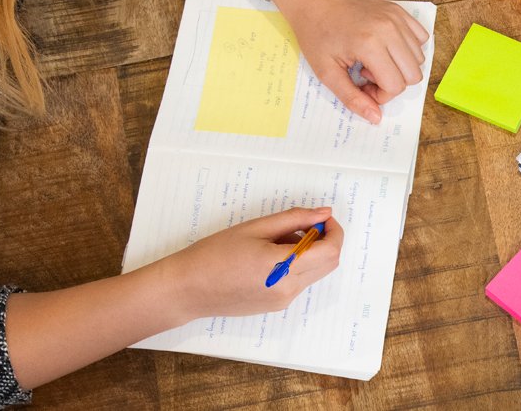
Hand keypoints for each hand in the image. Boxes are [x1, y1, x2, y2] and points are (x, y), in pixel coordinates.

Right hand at [149, 207, 343, 319]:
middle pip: (329, 263)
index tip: (322, 218)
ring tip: (277, 240)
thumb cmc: (214, 254)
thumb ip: (294, 219)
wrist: (187, 289)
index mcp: (283, 267)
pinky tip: (270, 256)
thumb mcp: (255, 228)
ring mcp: (284, 300)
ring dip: (310, 253)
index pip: (331, 250)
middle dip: (325, 240)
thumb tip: (323, 213)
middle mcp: (289, 288)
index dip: (334, 231)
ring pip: (316, 272)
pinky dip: (297, 265)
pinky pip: (300, 282)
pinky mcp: (276, 306)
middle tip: (302, 225)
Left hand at [264, 0, 430, 124]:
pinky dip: (408, 49)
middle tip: (368, 74)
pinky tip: (385, 47)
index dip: (381, 95)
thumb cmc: (315, 34)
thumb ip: (352, 98)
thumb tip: (376, 118)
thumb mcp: (326, 72)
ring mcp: (397, 18)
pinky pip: (421, 39)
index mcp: (369, 44)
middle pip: (414, 75)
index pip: (396, 85)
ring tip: (374, 59)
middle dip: (393, 83)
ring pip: (420, 58)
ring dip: (400, 66)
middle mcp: (389, 29)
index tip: (362, 85)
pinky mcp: (399, 11)